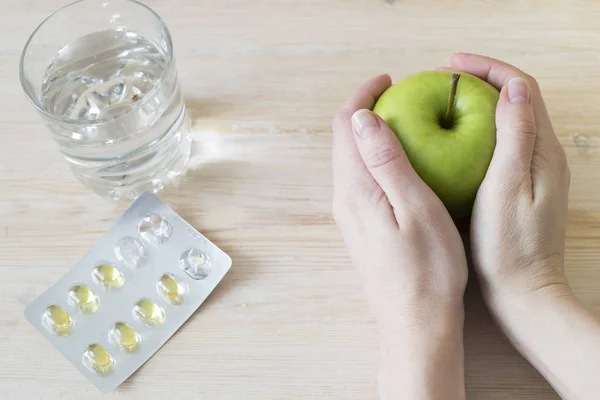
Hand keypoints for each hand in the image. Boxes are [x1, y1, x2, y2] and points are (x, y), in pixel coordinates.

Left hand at [332, 74, 466, 399]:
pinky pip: (359, 180)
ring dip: (368, 135)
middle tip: (396, 94)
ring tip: (401, 120)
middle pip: (342, 141)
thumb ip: (386, 161)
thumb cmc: (426, 269)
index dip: (362, 96)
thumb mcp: (415, 207)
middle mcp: (344, 200)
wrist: (415, 324)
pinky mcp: (360, 228)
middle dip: (363, 111)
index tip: (387, 79)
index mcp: (355, 189)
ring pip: (350, 161)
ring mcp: (349, 216)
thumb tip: (361, 117)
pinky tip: (398, 163)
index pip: (345, 127)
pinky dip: (373, 159)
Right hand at [448, 53, 570, 305]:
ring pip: (509, 119)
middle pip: (517, 98)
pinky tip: (453, 137)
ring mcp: (533, 170)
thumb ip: (515, 137)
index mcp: (542, 150)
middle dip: (482, 79)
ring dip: (480, 101)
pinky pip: (502, 142)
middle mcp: (543, 155)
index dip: (488, 69)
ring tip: (445, 99)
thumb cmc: (510, 246)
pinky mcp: (521, 185)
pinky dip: (478, 128)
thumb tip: (513, 88)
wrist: (524, 290)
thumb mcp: (507, 188)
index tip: (451, 65)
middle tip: (444, 77)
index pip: (521, 88)